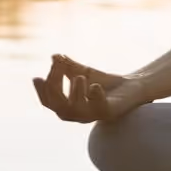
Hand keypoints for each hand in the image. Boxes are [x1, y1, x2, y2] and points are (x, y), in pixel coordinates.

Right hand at [32, 54, 148, 122]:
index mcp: (70, 105)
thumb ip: (69, 66)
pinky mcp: (110, 112)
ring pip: (75, 111)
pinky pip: (100, 109)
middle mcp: (79, 114)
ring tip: (78, 77)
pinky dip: (95, 97)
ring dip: (74, 93)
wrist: (134, 87)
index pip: (49, 102)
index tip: (36, 76)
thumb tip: (54, 56)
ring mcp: (94, 114)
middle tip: (58, 66)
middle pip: (58, 105)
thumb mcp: (86, 72)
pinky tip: (94, 86)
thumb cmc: (107, 83)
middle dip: (55, 85)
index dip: (41, 91)